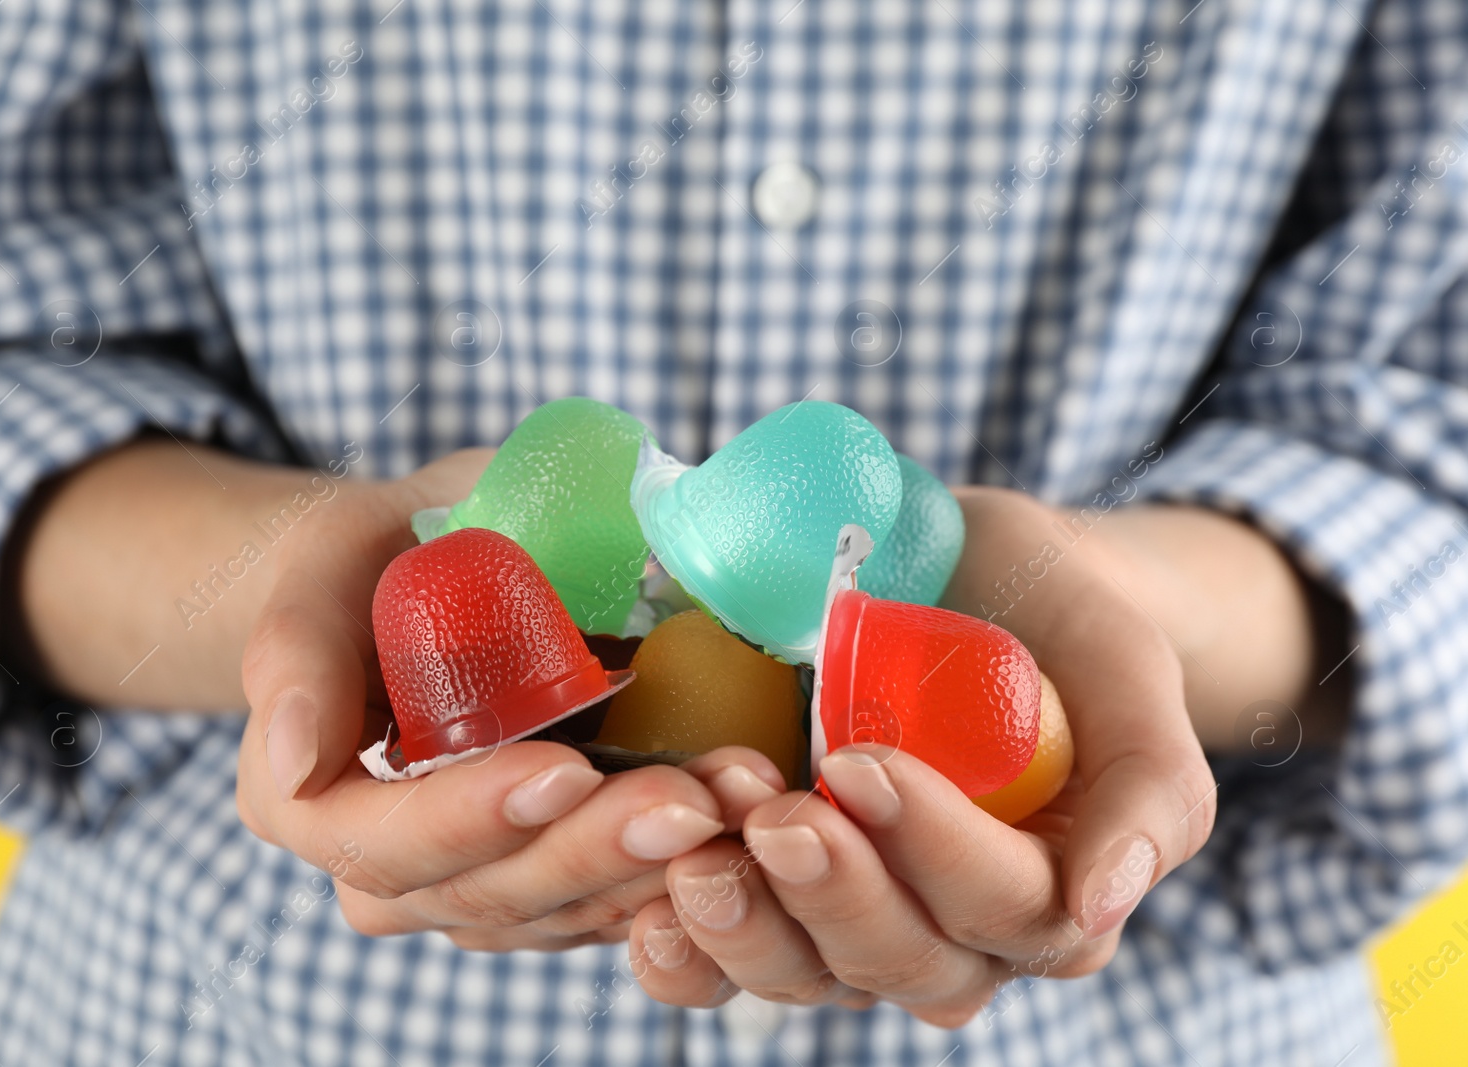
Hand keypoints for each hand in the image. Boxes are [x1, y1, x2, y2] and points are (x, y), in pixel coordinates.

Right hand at [231, 448, 783, 949]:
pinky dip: (678, 864)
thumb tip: (289, 758)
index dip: (478, 817)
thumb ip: (295, 653)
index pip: (390, 842)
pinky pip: (610, 897)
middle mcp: (387, 870)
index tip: (568, 770)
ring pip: (565, 906)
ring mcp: (472, 885)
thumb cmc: (370, 558)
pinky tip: (742, 819)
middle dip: (598, 847)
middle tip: (693, 798)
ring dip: (656, 861)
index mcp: (311, 804)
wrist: (423, 575)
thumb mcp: (322, 567)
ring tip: (738, 795)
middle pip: (492, 889)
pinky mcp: (547, 881)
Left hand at [626, 486, 1244, 1022]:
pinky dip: (685, 953)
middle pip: (897, 958)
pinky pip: (729, 963)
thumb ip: (1148, 783)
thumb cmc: (1057, 621)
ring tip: (697, 852)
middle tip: (773, 815)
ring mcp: (858, 921)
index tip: (863, 763)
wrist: (972, 580)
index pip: (1003, 907)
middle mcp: (956, 931)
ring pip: (806, 975)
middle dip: (832, 893)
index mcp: (1054, 892)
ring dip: (748, 923)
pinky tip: (647, 914)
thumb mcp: (1126, 668)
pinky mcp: (779, 900)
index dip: (933, 851)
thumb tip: (1104, 903)